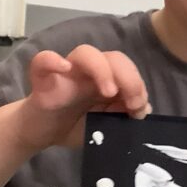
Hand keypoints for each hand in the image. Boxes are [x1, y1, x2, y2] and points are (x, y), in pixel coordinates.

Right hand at [20, 46, 150, 149]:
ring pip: (85, 53)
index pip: (127, 70)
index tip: (139, 110)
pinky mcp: (42, 81)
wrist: (42, 133)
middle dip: (128, 77)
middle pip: (112, 57)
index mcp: (106, 80)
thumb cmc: (75, 125)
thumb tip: (144, 107)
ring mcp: (66, 73)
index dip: (137, 85)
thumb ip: (123, 115)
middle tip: (132, 103)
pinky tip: (63, 67)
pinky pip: (42, 61)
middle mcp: (89, 72)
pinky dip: (52, 60)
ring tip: (109, 91)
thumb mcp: (105, 125)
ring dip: (101, 68)